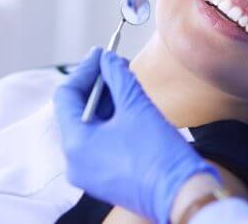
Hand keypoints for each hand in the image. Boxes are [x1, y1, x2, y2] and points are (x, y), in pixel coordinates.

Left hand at [53, 47, 220, 222]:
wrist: (181, 194)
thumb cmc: (159, 154)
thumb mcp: (136, 106)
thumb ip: (118, 76)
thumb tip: (108, 59)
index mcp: (75, 144)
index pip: (66, 95)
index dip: (85, 69)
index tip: (102, 53)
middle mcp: (74, 161)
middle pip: (76, 111)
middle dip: (96, 85)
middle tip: (116, 64)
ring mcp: (88, 172)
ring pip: (88, 126)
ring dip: (105, 102)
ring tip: (126, 82)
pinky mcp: (103, 178)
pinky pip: (98, 142)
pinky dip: (110, 122)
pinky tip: (128, 106)